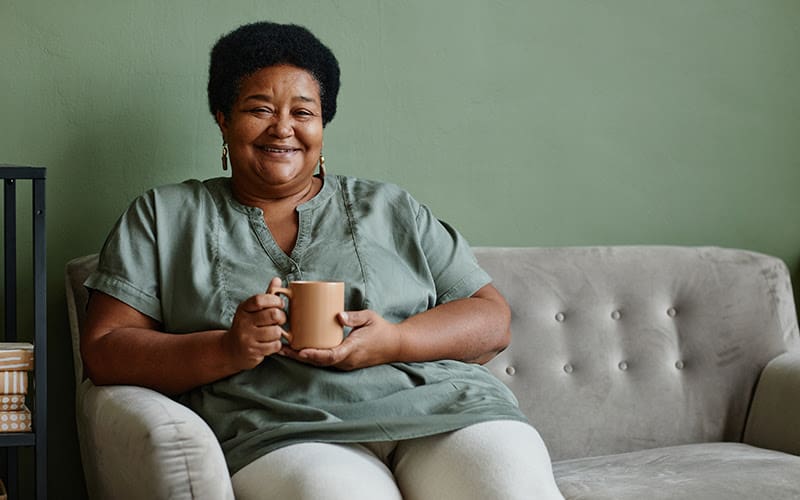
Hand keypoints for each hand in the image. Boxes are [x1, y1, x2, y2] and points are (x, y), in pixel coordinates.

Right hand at [222, 277, 287, 370]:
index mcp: (243, 309)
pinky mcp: (252, 351)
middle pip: (273, 315)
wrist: (231, 349)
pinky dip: (276, 345)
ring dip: (279, 333)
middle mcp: (243, 322)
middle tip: (280, 320)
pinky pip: (274, 345)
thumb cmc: (247, 326)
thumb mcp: (252, 310)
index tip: (280, 304)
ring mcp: (247, 337)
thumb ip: (266, 296)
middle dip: (282, 317)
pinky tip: (270, 343)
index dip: (275, 300)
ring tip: (273, 333)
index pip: (260, 300)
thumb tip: (277, 280)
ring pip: (276, 331)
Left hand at [280, 309, 401, 369]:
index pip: (331, 355)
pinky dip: (310, 357)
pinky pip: (324, 361)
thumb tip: (338, 315)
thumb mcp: (370, 318)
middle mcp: (347, 360)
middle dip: (299, 356)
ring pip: (320, 363)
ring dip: (302, 357)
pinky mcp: (343, 362)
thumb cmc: (381, 329)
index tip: (300, 350)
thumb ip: (354, 317)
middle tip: (281, 347)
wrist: (394, 345)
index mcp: (353, 349)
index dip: (314, 354)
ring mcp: (345, 363)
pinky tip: (298, 350)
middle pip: (319, 361)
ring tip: (283, 348)